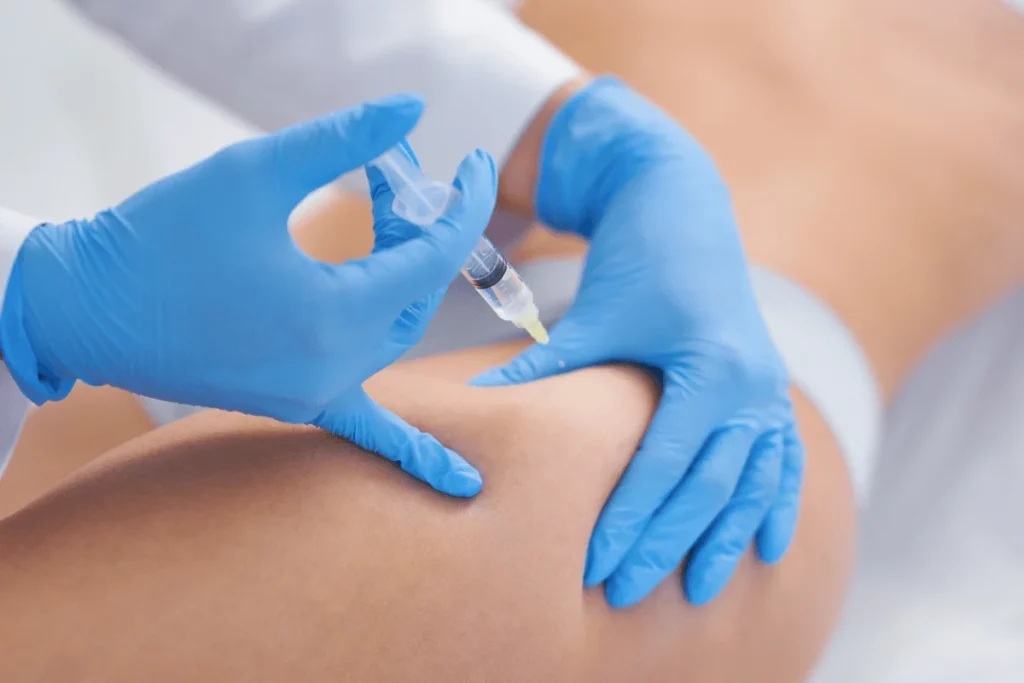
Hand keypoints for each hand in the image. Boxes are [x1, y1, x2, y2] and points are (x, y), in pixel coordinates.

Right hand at [0, 96, 497, 497]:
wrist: (88, 306)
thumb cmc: (162, 235)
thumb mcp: (255, 171)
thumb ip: (343, 140)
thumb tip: (412, 110)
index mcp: (334, 312)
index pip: (435, 254)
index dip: (464, 203)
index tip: (478, 164)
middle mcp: (334, 365)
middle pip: (416, 291)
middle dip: (416, 232)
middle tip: (388, 183)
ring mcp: (315, 393)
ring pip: (397, 334)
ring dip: (403, 282)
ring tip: (379, 227)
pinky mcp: (295, 403)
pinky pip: (368, 430)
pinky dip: (414, 451)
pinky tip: (461, 483)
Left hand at [474, 78, 803, 605]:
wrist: (685, 206)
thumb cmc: (635, 262)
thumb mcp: (595, 317)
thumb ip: (545, 366)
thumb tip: (478, 398)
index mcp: (709, 367)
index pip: (664, 464)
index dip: (630, 519)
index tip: (596, 566)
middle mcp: (751, 386)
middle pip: (707, 486)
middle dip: (667, 544)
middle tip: (626, 594)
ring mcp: (769, 390)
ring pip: (750, 484)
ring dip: (725, 540)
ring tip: (700, 592)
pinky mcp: (771, 391)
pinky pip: (783, 461)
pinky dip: (776, 505)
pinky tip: (769, 550)